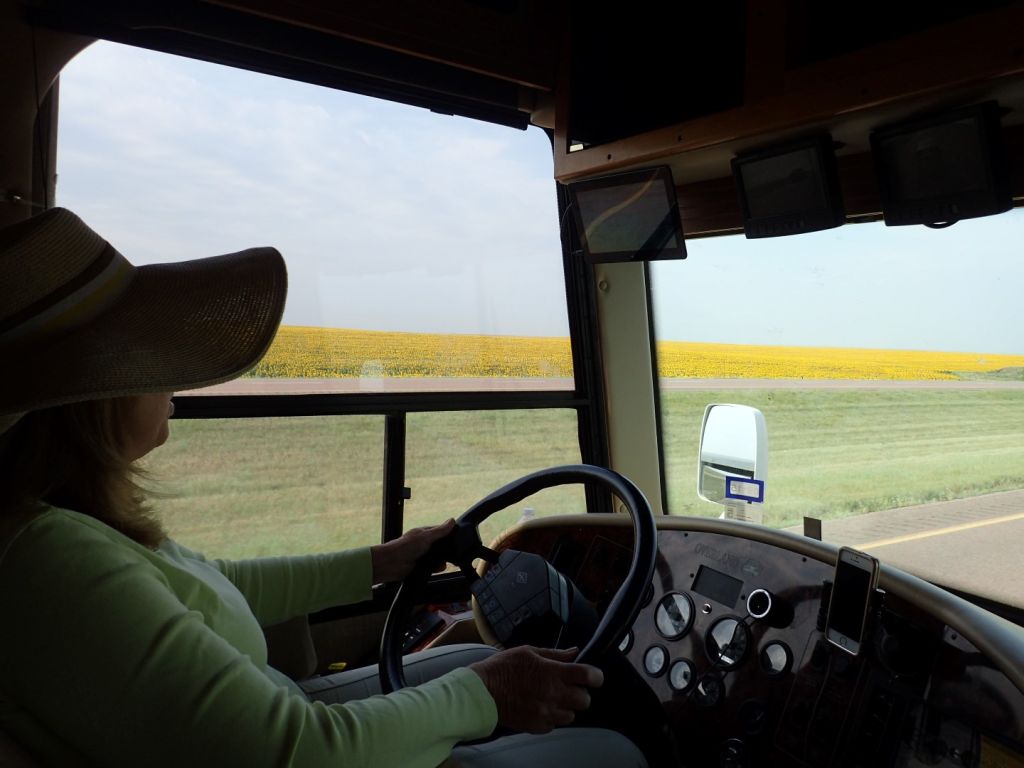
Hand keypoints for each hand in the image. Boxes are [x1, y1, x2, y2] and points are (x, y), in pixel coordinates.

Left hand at [370, 518, 454, 583]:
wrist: (393, 564)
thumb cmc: (406, 546)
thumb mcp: (426, 536)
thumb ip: (440, 530)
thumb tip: (452, 521)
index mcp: (425, 533)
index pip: (442, 532)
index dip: (450, 534)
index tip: (458, 538)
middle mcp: (426, 544)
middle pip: (443, 546)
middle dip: (447, 550)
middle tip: (452, 552)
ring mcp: (425, 555)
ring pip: (441, 557)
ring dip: (442, 560)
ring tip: (440, 561)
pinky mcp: (424, 566)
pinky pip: (436, 567)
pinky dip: (437, 568)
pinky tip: (435, 567)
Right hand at [469, 646, 602, 732]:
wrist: (482, 691)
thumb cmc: (502, 668)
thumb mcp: (528, 652)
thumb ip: (554, 654)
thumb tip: (574, 652)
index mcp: (552, 673)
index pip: (588, 676)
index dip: (596, 676)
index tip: (594, 677)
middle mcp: (553, 694)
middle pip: (585, 700)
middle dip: (580, 693)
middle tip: (568, 687)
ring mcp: (546, 713)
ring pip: (572, 715)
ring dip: (566, 707)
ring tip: (551, 698)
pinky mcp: (537, 726)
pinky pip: (555, 725)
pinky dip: (551, 718)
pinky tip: (540, 707)